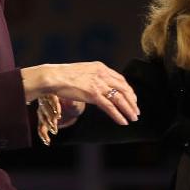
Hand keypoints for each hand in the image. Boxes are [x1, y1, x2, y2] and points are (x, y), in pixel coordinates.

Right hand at [22, 62, 138, 125]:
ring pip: (120, 99)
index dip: (129, 90)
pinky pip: (110, 107)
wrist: (53, 77)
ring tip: (133, 118)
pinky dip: (118, 115)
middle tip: (136, 111)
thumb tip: (99, 86)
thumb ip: (93, 77)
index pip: (120, 79)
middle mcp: (102, 74)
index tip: (133, 99)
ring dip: (129, 109)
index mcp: (101, 67)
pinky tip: (123, 121)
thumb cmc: (63, 75)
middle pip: (124, 89)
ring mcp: (98, 84)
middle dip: (132, 101)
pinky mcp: (93, 94)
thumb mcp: (83, 71)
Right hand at [36, 95, 85, 144]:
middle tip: (55, 124)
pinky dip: (43, 135)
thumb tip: (73, 102)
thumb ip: (73, 102)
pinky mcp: (44, 121)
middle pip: (45, 109)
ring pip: (42, 118)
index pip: (51, 99)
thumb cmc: (74, 101)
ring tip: (55, 131)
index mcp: (52, 94)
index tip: (58, 115)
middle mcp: (46, 102)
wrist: (72, 108)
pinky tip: (47, 141)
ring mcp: (43, 112)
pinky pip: (41, 128)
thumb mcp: (76, 101)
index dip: (54, 107)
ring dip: (47, 125)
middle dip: (50, 117)